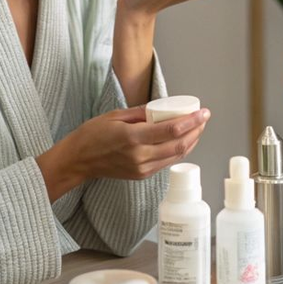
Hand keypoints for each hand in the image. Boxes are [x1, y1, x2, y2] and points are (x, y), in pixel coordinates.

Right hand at [37, 105, 210, 198]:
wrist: (79, 160)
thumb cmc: (92, 134)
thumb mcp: (115, 116)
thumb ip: (141, 113)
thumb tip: (163, 108)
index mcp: (133, 138)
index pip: (171, 130)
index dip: (191, 121)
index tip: (203, 112)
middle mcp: (140, 156)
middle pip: (179, 144)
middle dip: (196, 130)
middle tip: (203, 118)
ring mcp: (142, 168)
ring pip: (176, 155)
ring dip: (191, 141)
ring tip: (198, 127)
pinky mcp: (142, 175)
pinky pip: (166, 162)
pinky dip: (179, 150)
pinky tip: (183, 140)